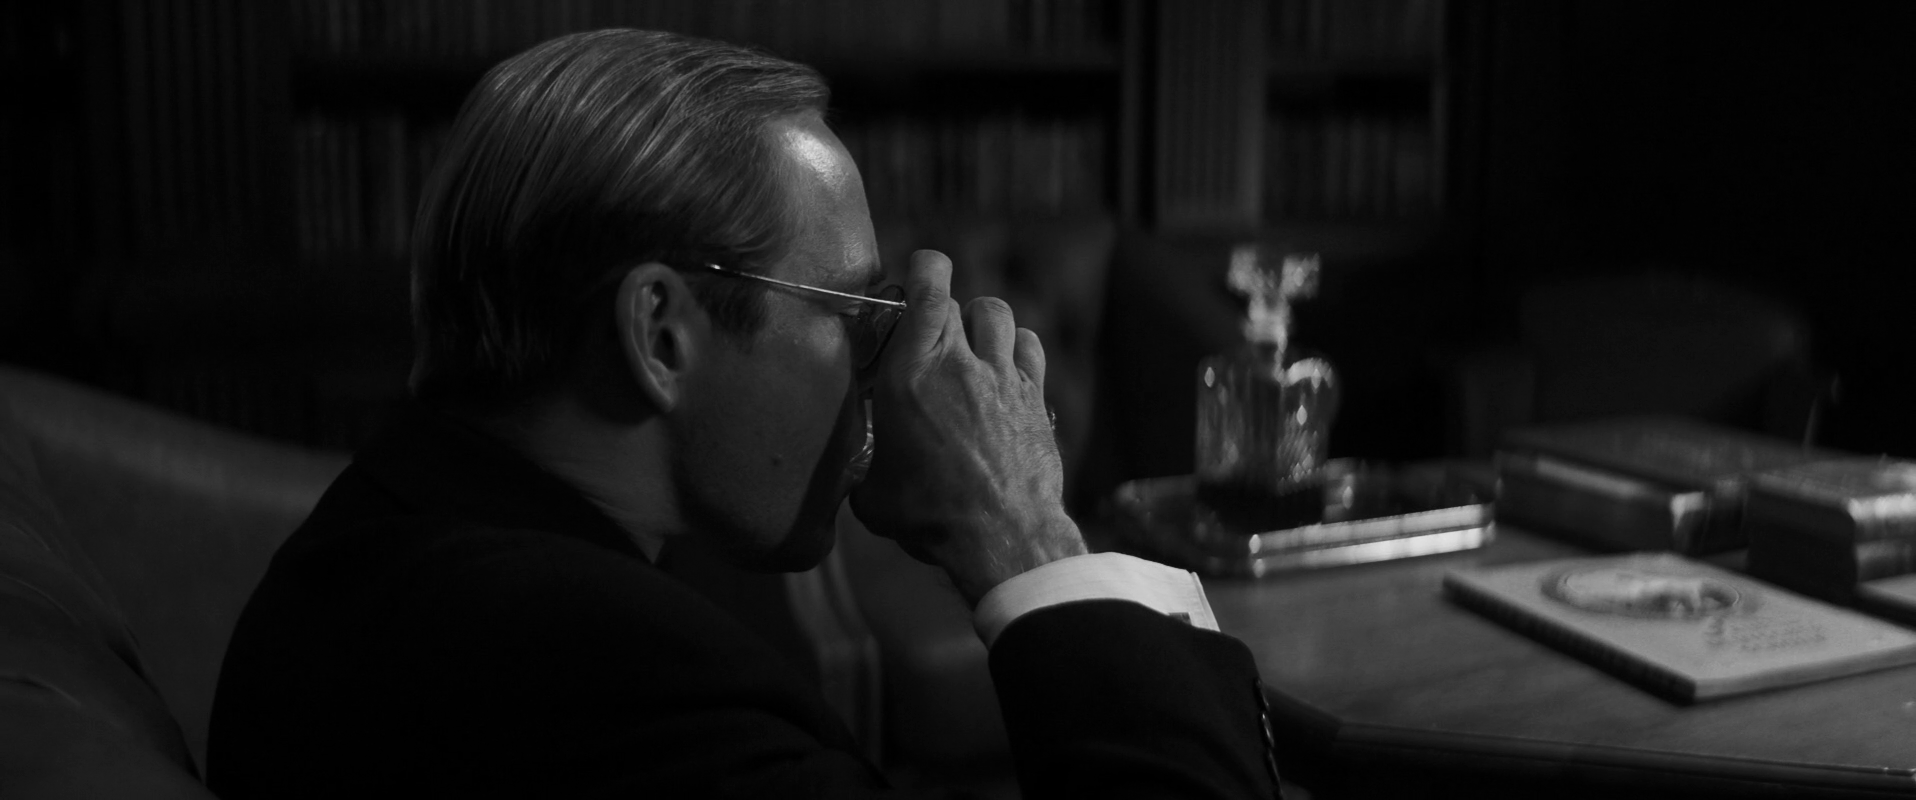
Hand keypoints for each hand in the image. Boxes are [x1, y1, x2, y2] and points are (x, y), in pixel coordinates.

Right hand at [849, 250, 1087, 604]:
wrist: (1001, 535)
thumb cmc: (930, 516)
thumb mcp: (873, 494)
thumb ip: (863, 468)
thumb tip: (857, 474)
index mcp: (909, 374)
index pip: (926, 287)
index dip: (924, 270)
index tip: (917, 275)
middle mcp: (958, 362)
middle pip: (957, 301)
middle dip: (942, 311)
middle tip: (930, 337)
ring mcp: (1003, 375)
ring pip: (996, 312)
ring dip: (980, 322)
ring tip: (970, 345)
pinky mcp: (1035, 396)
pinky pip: (1029, 345)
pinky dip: (1016, 347)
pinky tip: (1006, 368)